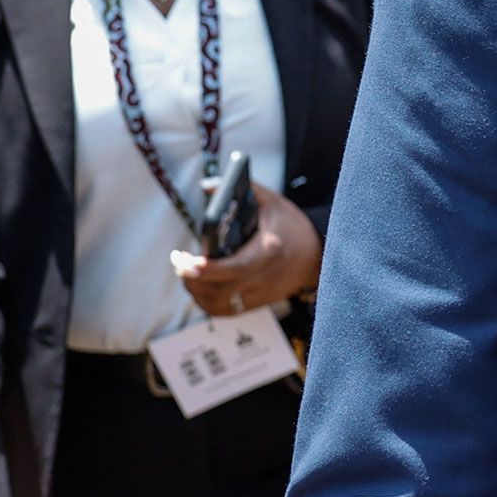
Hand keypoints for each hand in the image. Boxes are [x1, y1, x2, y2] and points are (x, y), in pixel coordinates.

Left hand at [175, 196, 321, 317]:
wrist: (318, 255)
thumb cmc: (292, 226)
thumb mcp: (271, 202)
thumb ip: (245, 189)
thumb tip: (209, 186)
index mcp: (270, 251)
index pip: (237, 267)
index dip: (209, 268)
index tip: (188, 260)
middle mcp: (264, 277)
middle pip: (222, 289)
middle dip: (192, 278)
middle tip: (179, 260)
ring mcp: (260, 294)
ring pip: (219, 304)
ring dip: (196, 290)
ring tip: (186, 271)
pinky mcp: (256, 302)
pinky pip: (225, 310)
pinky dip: (206, 302)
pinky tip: (199, 287)